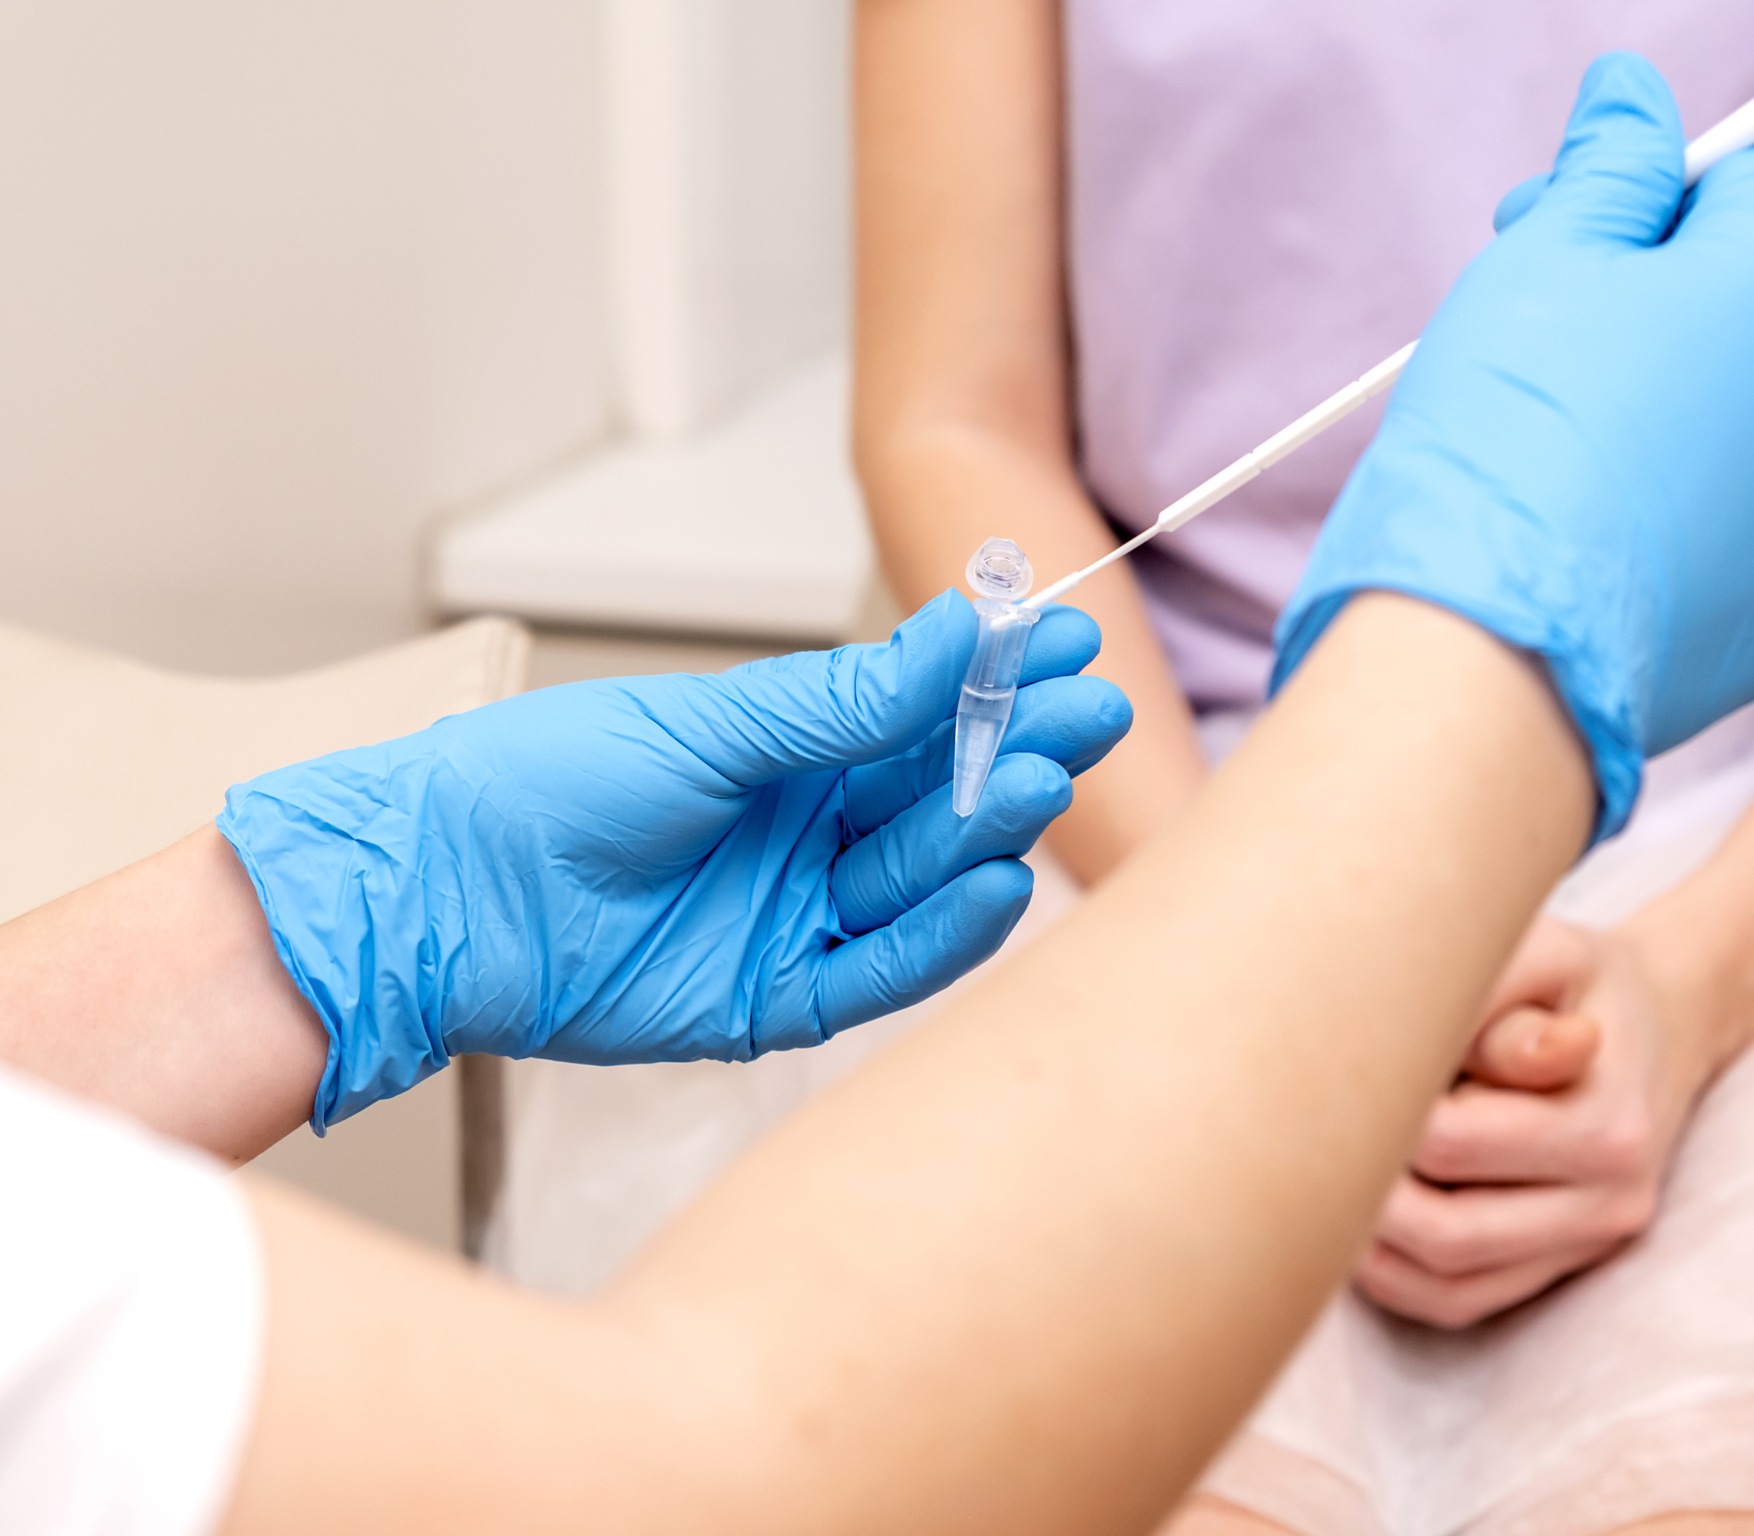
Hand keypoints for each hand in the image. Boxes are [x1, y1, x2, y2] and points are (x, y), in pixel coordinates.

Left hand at [218, 592, 1131, 1127]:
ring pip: (919, 880)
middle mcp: (807, 833)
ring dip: (987, 837)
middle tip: (1091, 718)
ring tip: (1044, 787)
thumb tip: (958, 632)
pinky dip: (940, 937)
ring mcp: (796, 913)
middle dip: (1017, 754)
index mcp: (792, 753)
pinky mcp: (776, 996)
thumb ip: (843, 701)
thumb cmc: (551, 783)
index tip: (1072, 647)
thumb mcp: (713, 725)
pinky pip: (879, 971)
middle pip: (939, 797)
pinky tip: (995, 890)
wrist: (445, 893)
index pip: (923, 716)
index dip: (998, 684)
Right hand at [1274, 51, 1753, 839]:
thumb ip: (1603, 168)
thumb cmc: (1503, 442)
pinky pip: (1732, 535)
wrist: (1493, 647)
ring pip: (1740, 429)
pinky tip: (1588, 543)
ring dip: (1663, 423)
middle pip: (1744, 312)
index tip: (1547, 248)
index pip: (1734, 188)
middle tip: (1531, 358)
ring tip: (1554, 470)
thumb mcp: (1534, 265)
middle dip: (1648, 316)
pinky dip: (1670, 525)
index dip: (1634, 208)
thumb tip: (1633, 92)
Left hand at [1357, 913, 1719, 1326]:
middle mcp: (1609, 1202)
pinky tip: (1354, 1214)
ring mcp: (1585, 1246)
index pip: (1448, 1142)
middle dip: (1363, 1182)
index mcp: (1607, 1125)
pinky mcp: (1554, 1270)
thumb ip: (1492, 992)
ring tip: (1325, 1166)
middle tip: (1312, 1127)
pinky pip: (1454, 1301)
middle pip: (1441, 1227)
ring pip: (1443, 1279)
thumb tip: (1433, 1042)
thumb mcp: (1547, 954)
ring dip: (1367, 1235)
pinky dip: (1389, 1272)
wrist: (1658, 1025)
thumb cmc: (1577, 983)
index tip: (1340, 1070)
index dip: (1379, 1111)